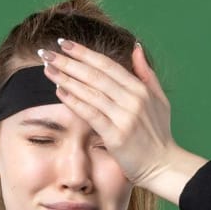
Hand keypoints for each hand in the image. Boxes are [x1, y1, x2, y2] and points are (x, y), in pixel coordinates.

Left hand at [39, 39, 179, 186]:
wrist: (164, 166)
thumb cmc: (159, 134)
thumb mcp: (159, 99)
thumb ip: (146, 73)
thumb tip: (135, 47)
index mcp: (141, 89)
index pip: (107, 64)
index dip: (84, 52)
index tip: (64, 43)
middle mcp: (133, 100)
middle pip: (95, 75)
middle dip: (69, 61)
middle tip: (47, 52)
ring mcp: (125, 117)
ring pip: (91, 92)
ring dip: (67, 78)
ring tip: (48, 69)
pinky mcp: (116, 136)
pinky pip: (91, 114)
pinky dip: (74, 101)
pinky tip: (59, 91)